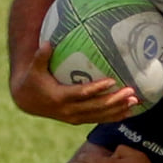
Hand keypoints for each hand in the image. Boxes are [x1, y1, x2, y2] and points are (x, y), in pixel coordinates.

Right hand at [10, 42, 138, 122]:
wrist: (27, 102)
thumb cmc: (33, 80)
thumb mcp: (34, 69)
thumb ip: (41, 56)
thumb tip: (47, 42)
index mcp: (59, 98)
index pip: (82, 94)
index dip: (97, 89)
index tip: (112, 81)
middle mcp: (68, 111)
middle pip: (95, 107)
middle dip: (114, 100)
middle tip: (131, 92)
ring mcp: (74, 118)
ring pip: (99, 116)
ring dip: (118, 110)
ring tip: (135, 102)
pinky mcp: (78, 120)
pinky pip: (98, 119)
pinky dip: (113, 117)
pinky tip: (128, 112)